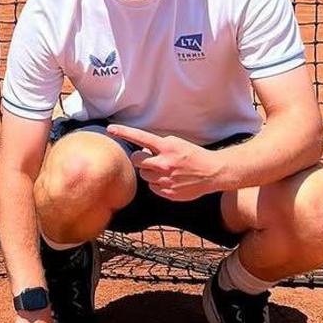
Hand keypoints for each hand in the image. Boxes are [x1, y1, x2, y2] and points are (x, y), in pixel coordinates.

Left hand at [107, 125, 223, 201]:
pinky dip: (157, 184)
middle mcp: (164, 163)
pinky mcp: (168, 193)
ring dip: (150, 172)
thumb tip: (142, 150)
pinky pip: (152, 187)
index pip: (140, 137)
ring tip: (165, 170)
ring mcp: (166, 179)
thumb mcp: (177, 143)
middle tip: (151, 158)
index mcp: (167, 147)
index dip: (124, 132)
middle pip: (136, 160)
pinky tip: (170, 180)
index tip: (110, 128)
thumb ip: (158, 146)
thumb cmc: (193, 155)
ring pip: (143, 175)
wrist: (213, 172)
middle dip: (141, 158)